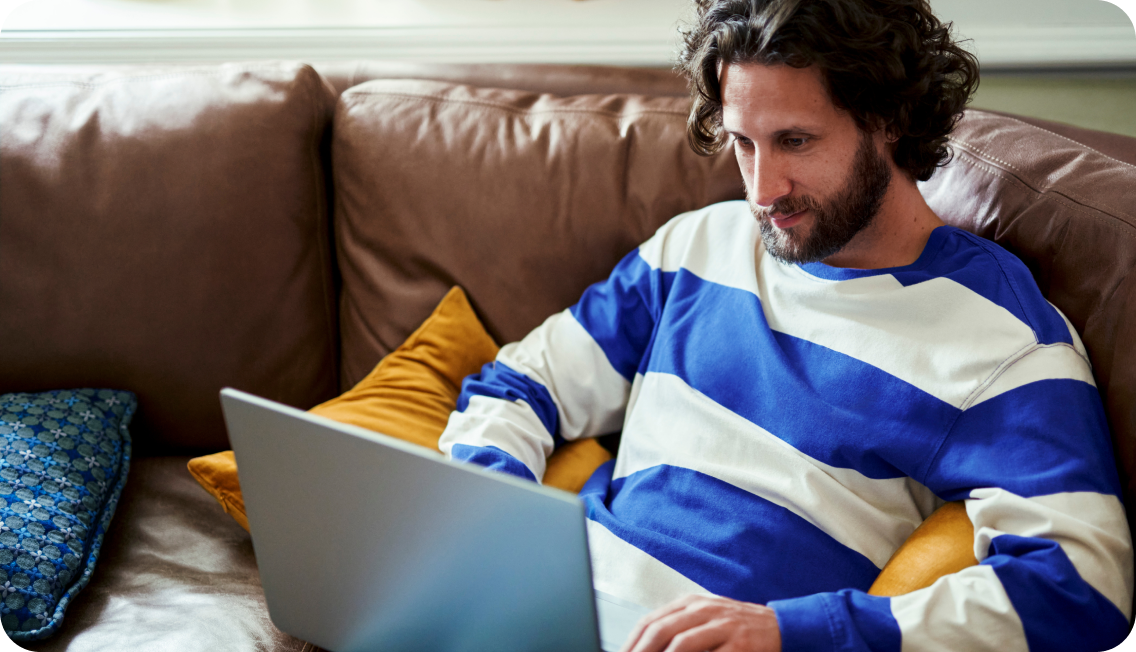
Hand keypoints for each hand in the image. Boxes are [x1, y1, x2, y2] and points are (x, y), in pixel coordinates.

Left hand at [619, 594, 781, 651]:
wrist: (779, 626)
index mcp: (691, 603)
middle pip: (661, 630)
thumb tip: (645, 646)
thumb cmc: (735, 626)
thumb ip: (677, 628)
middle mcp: (704, 610)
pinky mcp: (739, 644)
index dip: (632, 642)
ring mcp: (722, 625)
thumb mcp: (704, 618)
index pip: (651, 621)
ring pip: (682, 643)